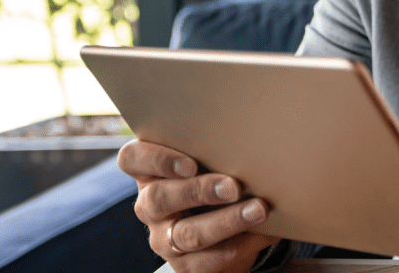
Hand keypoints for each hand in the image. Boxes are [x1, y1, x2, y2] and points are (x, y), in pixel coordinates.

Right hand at [118, 139, 279, 272]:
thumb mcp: (206, 161)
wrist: (221, 229)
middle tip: (233, 186)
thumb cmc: (212, 177)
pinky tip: (265, 230)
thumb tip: (252, 137)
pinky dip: (243, 243)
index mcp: (148, 171)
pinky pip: (211, 259)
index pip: (132, 159)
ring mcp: (164, 237)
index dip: (157, 160)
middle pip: (161, 198)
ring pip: (188, 233)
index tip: (191, 163)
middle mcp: (150, 205)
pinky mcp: (186, 265)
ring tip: (258, 209)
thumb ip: (213, 149)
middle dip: (199, 191)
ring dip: (227, 221)